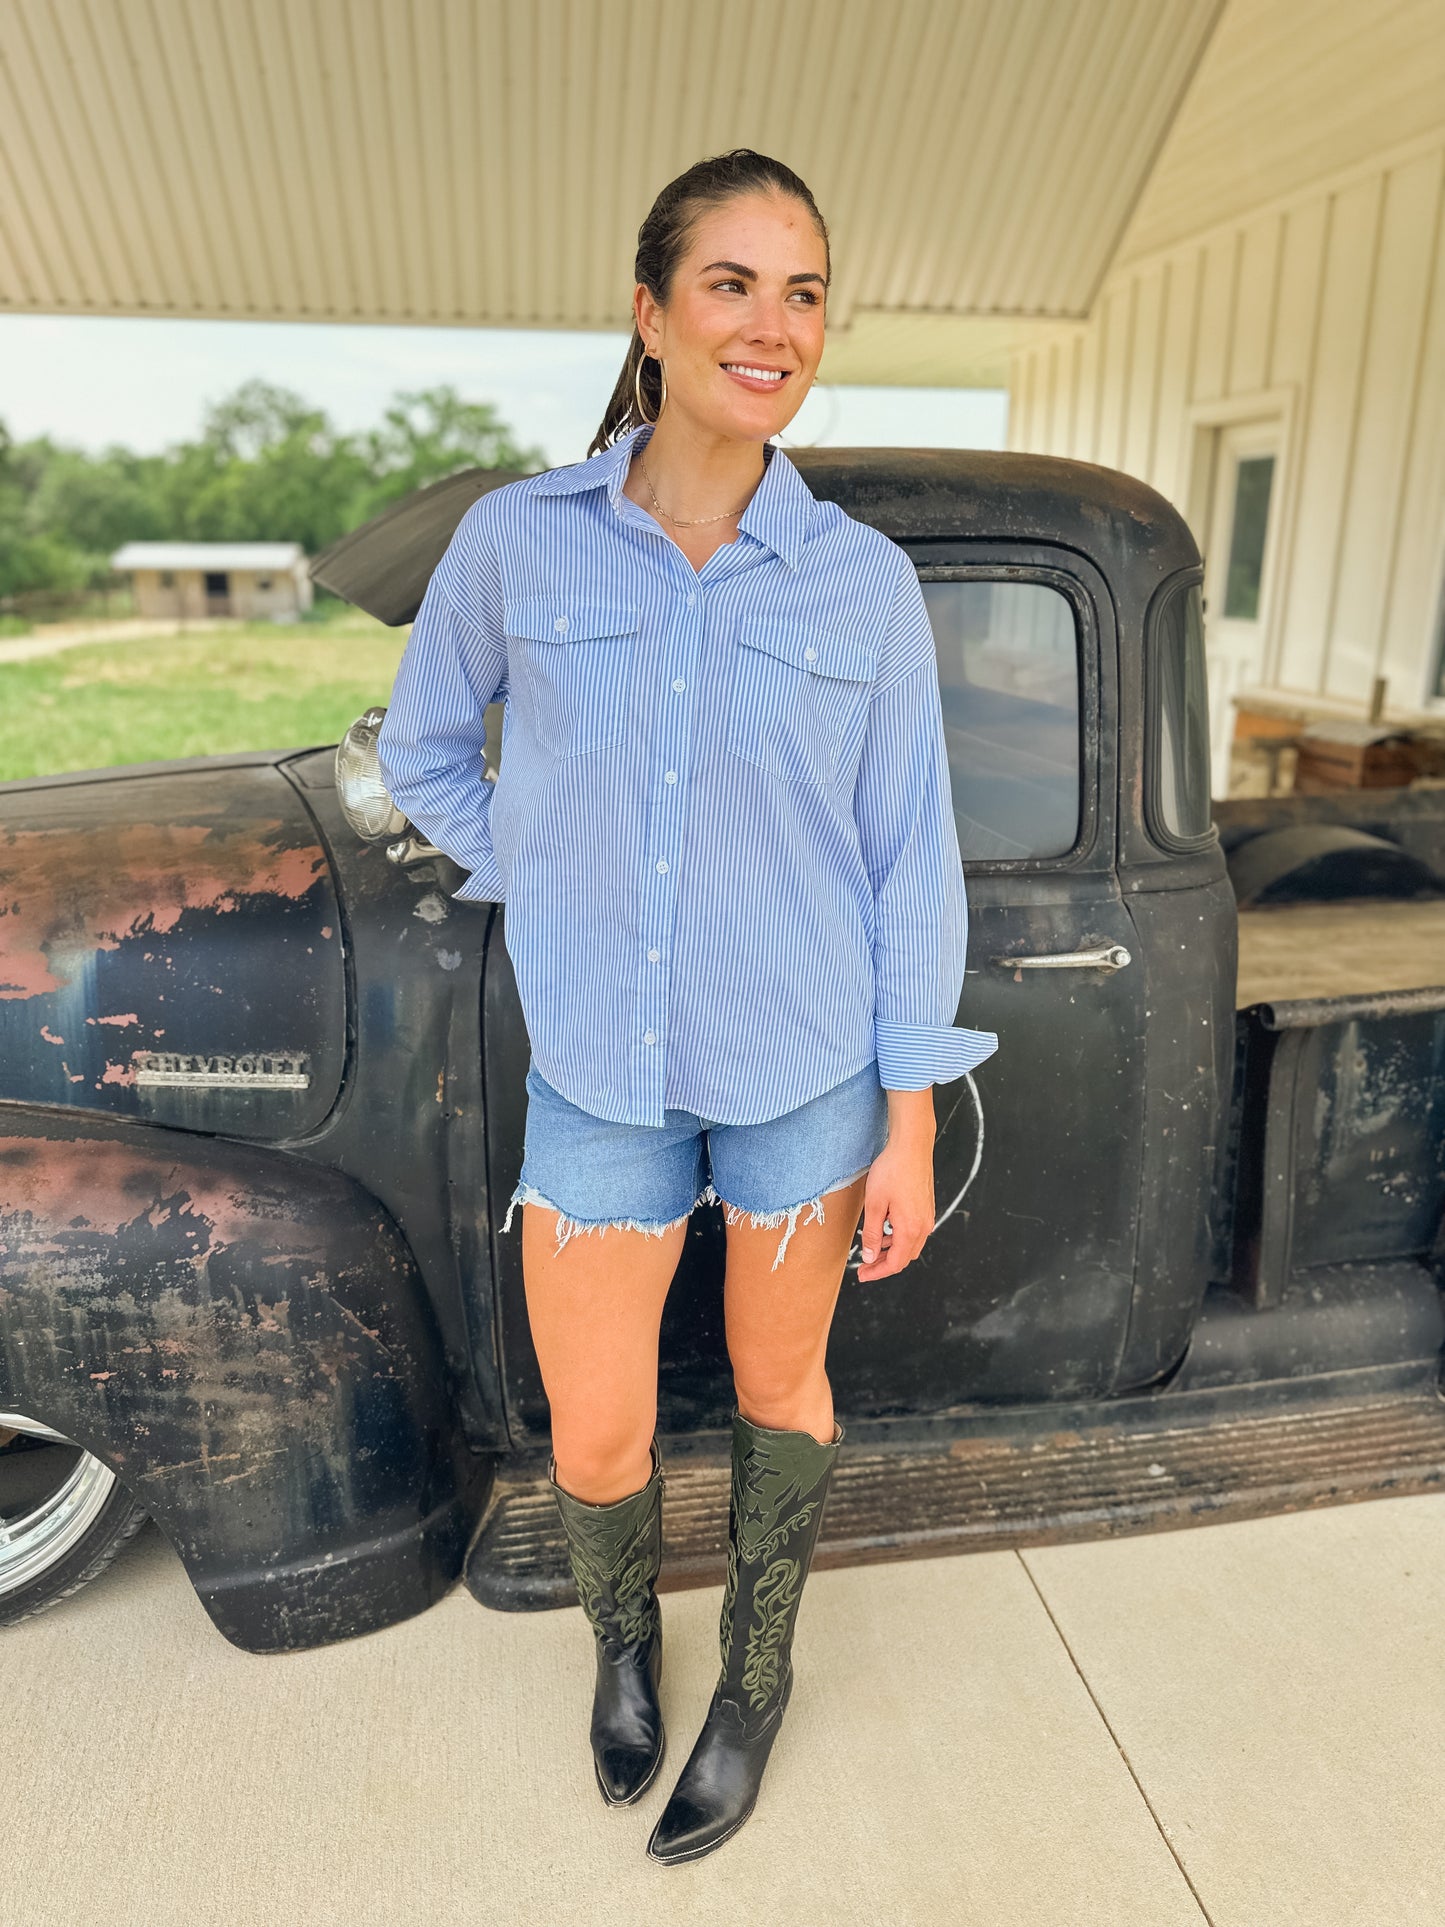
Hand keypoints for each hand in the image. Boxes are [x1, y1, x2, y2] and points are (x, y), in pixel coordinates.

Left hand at [857, 1098, 935, 1282]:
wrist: (912, 1147)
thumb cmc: (892, 1171)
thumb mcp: (875, 1204)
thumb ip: (873, 1234)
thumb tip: (871, 1256)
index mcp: (910, 1228)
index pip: (896, 1263)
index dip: (878, 1272)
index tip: (863, 1274)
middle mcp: (923, 1226)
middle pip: (905, 1257)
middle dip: (885, 1264)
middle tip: (865, 1266)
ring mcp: (927, 1217)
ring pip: (910, 1245)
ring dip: (892, 1251)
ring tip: (873, 1249)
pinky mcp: (926, 1208)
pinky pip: (914, 1232)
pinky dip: (899, 1238)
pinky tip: (885, 1231)